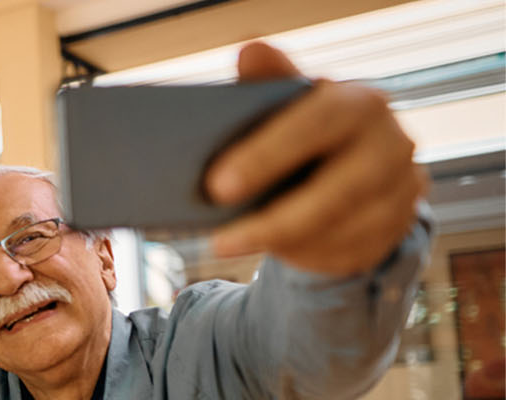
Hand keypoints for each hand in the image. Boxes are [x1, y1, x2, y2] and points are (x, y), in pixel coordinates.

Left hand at [205, 42, 427, 277]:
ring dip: (284, 243)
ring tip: (232, 245)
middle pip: (339, 190)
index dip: (268, 156)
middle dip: (275, 220)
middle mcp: (392, 144)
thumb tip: (251, 50)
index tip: (217, 187)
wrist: (352, 160)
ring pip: (344, 229)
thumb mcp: (287, 102)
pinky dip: (306, 256)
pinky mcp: (399, 225)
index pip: (318, 124)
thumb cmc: (304, 127)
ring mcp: (403, 188)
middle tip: (219, 240)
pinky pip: (352, 252)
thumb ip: (269, 80)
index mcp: (360, 103)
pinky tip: (271, 252)